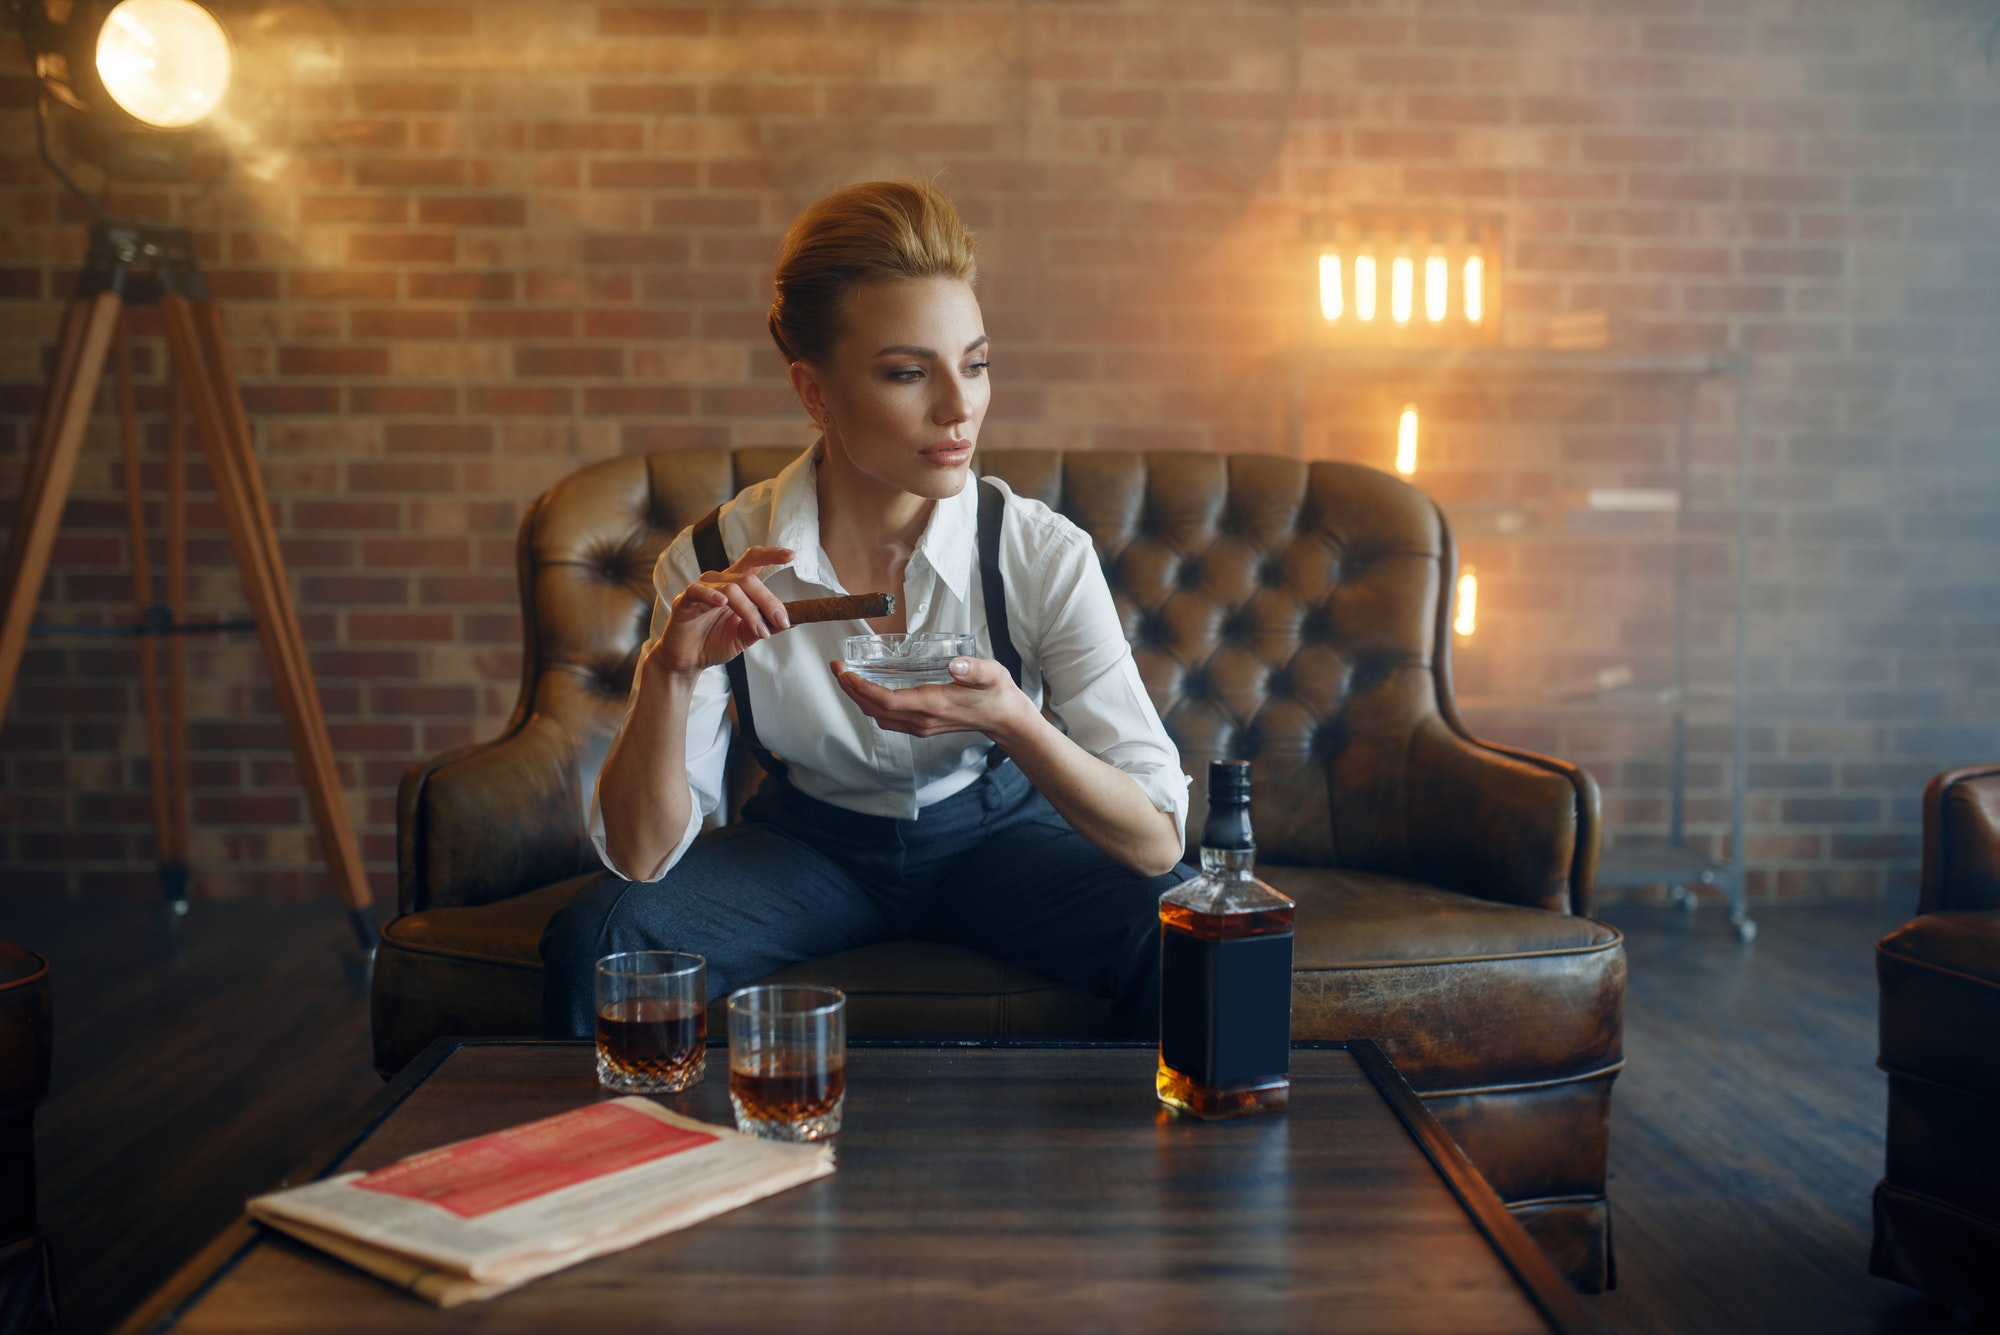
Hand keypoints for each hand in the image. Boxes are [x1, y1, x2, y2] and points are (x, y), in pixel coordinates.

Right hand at [644, 545, 795, 682]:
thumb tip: (794, 620)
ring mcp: (701, 589)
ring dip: (750, 611)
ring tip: (760, 632)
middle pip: (748, 580)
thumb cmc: (714, 642)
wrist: (688, 661)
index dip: (771, 555)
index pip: (753, 561)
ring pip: (731, 588)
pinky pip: (698, 591)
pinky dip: (712, 595)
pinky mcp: (684, 601)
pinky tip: (722, 602)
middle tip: (781, 621)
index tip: (791, 555)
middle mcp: (719, 581)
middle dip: (768, 601)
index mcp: (735, 584)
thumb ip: (766, 625)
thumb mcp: (747, 635)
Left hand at [830, 655, 1036, 743]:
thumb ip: (973, 668)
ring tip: (847, 676)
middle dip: (851, 690)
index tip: (845, 671)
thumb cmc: (996, 693)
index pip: (886, 700)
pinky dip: (872, 704)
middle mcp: (921, 720)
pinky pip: (888, 718)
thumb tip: (954, 665)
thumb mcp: (991, 674)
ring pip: (878, 715)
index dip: (860, 687)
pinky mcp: (921, 726)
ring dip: (858, 698)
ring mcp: (920, 726)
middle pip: (874, 709)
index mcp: (933, 705)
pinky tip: (868, 688)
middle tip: (837, 668)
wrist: (1004, 719)